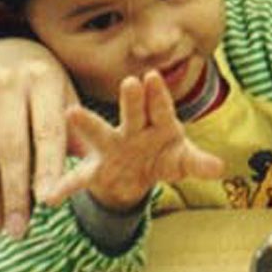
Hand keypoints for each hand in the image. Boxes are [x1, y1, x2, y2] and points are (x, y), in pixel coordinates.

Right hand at [0, 38, 80, 237]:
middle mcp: (6, 82)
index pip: (46, 131)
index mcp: (43, 79)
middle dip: (15, 194)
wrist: (2, 49)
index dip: (47, 168)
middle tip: (19, 231)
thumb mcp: (66, 99)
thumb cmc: (45, 86)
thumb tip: (86, 180)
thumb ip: (77, 136)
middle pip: (10, 148)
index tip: (49, 203)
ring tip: (4, 226)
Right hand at [48, 70, 224, 210]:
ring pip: (100, 133)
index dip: (158, 94)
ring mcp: (112, 147)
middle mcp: (133, 130)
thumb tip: (221, 167)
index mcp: (158, 124)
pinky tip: (51, 194)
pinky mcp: (96, 169)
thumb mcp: (182, 161)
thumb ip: (198, 163)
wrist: (136, 175)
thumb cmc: (164, 157)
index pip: (160, 107)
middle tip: (131, 81)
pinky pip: (79, 178)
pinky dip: (65, 186)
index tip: (153, 76)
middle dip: (133, 99)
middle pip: (134, 113)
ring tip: (71, 113)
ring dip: (87, 123)